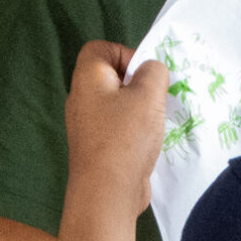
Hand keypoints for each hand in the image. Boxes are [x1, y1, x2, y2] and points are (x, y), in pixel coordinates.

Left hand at [63, 43, 171, 209]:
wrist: (108, 191)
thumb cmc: (126, 137)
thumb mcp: (149, 95)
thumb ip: (154, 72)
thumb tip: (151, 70)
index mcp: (88, 80)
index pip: (100, 49)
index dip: (126, 53)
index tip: (146, 73)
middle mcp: (82, 99)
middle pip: (111, 75)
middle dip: (139, 82)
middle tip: (157, 96)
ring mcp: (88, 124)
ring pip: (117, 102)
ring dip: (141, 107)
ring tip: (158, 119)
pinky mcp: (98, 145)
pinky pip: (118, 125)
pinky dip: (135, 127)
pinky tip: (150, 140)